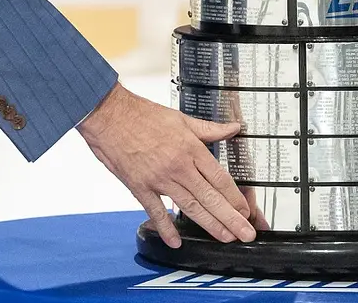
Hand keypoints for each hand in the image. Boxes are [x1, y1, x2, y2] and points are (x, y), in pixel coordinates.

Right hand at [78, 83, 255, 247]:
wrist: (111, 116)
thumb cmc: (144, 115)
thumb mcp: (182, 119)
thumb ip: (209, 129)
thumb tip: (234, 128)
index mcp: (191, 148)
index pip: (220, 178)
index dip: (235, 197)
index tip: (246, 210)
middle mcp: (179, 166)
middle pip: (210, 197)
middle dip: (231, 218)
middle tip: (246, 234)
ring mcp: (159, 179)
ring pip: (190, 206)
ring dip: (210, 225)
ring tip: (225, 238)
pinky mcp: (140, 187)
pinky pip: (156, 211)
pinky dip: (166, 228)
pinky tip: (176, 242)